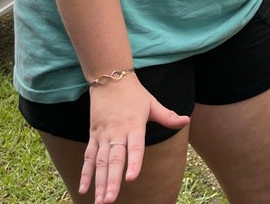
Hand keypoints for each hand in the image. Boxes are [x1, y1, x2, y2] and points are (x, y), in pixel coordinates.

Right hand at [80, 76, 189, 203]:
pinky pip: (88, 157)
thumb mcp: (152, 103)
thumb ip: (167, 116)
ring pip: (99, 162)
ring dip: (99, 182)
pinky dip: (85, 173)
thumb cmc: (134, 93)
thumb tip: (186, 120)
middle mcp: (117, 132)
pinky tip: (83, 189)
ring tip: (100, 201)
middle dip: (111, 181)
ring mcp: (103, 135)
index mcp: (134, 125)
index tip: (132, 178)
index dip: (134, 162)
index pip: (135, 147)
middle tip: (110, 200)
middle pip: (114, 159)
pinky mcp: (93, 136)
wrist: (109, 78)